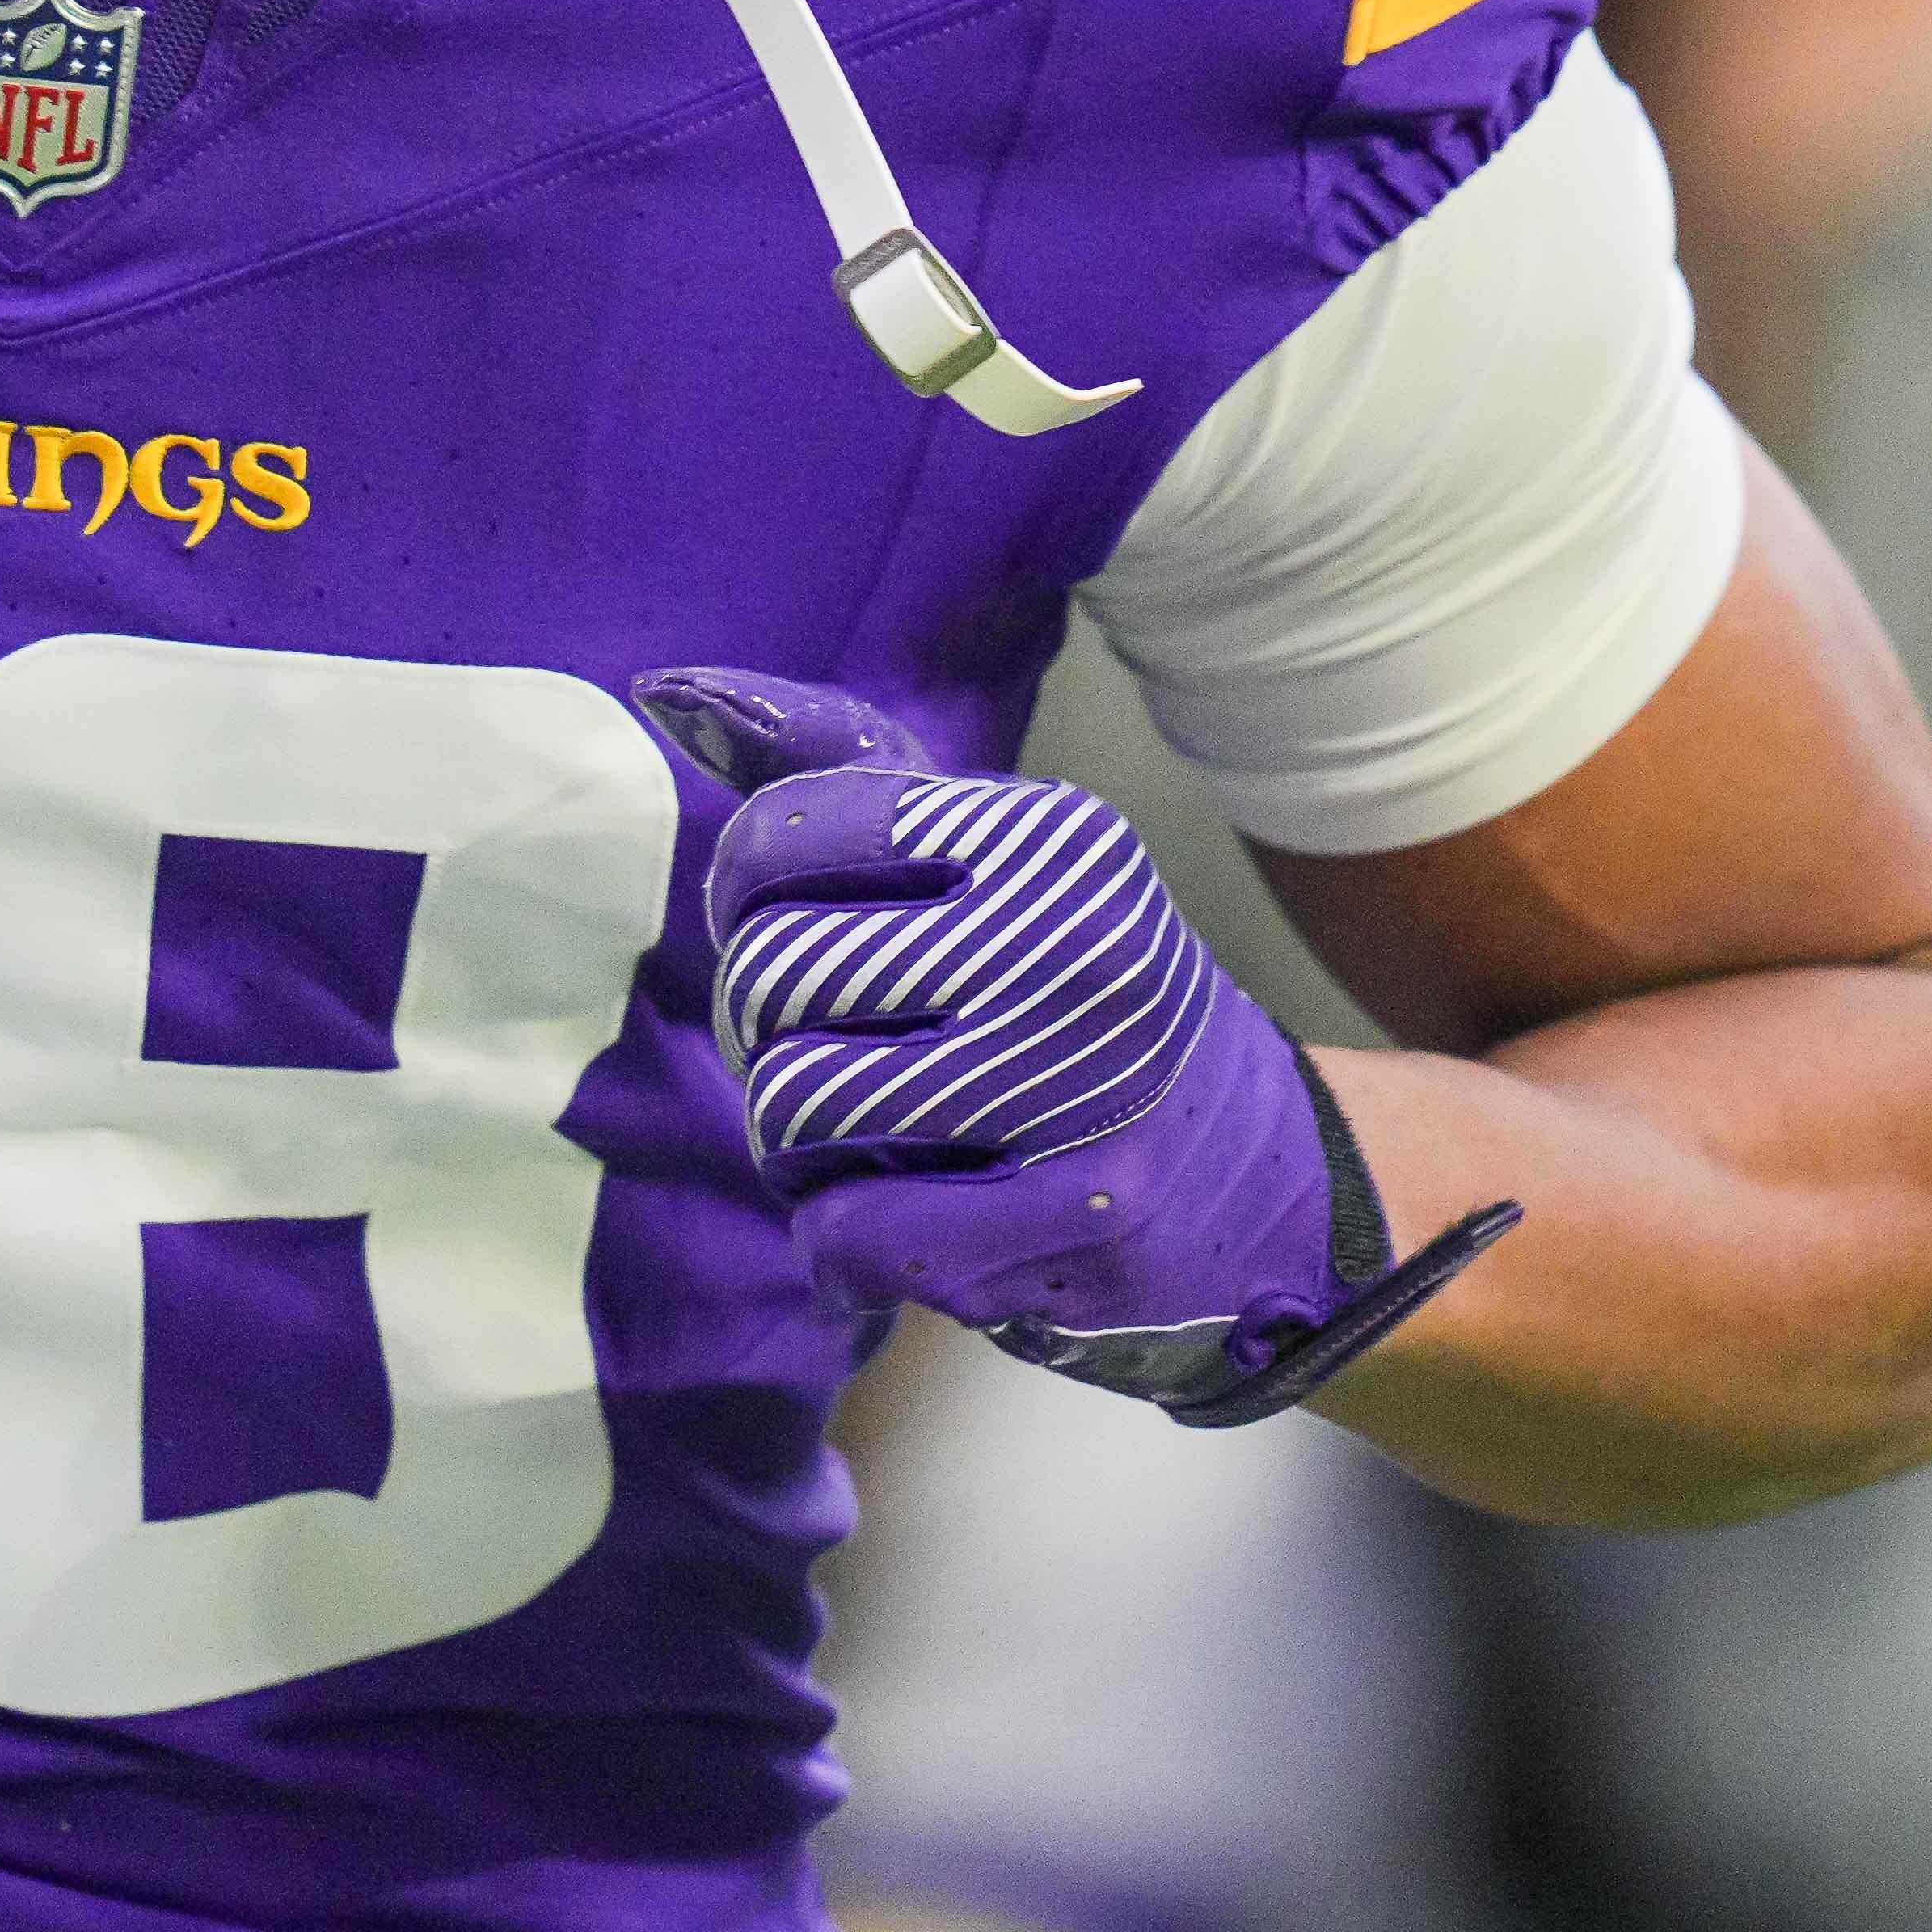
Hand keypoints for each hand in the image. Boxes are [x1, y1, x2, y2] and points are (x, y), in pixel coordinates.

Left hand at [635, 669, 1509, 1422]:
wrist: (1265, 1171)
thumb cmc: (1079, 994)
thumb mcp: (987, 856)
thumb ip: (834, 768)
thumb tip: (666, 690)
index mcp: (1042, 838)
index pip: (781, 834)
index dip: (746, 898)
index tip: (798, 932)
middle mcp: (1069, 947)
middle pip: (772, 976)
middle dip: (767, 1033)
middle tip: (832, 1054)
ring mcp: (1082, 1092)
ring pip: (794, 1104)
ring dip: (797, 1144)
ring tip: (866, 1141)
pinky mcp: (1079, 1228)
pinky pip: (847, 1232)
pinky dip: (836, 1240)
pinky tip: (897, 1222)